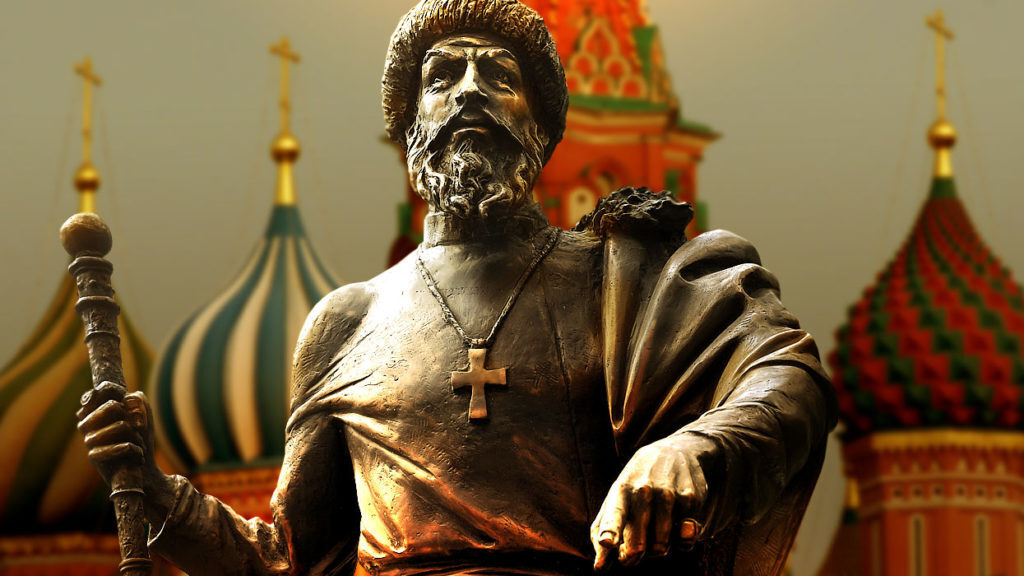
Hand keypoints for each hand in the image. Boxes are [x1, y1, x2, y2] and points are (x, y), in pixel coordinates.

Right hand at [76, 382, 173, 517]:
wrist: (142, 469)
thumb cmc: (140, 439)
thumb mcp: (143, 414)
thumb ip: (135, 400)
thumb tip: (123, 401)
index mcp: (96, 410)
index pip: (99, 390)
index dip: (114, 391)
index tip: (123, 400)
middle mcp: (87, 423)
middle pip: (113, 406)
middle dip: (132, 419)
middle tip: (135, 430)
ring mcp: (89, 440)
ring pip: (122, 426)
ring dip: (137, 437)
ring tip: (136, 445)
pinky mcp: (95, 456)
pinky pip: (123, 446)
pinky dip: (137, 451)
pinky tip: (137, 456)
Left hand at [590, 440, 709, 569]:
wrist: (676, 452)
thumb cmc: (638, 483)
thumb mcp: (617, 496)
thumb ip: (603, 528)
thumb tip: (599, 567)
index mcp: (621, 490)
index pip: (615, 513)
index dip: (611, 530)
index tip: (607, 541)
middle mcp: (644, 491)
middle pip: (638, 545)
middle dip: (634, 557)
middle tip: (632, 553)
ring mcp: (669, 495)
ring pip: (662, 547)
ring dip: (657, 548)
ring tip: (654, 531)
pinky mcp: (691, 500)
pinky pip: (685, 540)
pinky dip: (679, 541)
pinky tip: (676, 523)